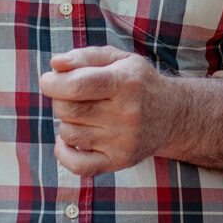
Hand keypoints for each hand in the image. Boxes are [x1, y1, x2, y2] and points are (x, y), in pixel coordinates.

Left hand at [40, 46, 178, 175]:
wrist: (173, 115)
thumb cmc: (137, 82)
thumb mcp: (118, 59)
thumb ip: (84, 56)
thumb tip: (54, 65)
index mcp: (126, 82)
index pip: (76, 85)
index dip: (52, 83)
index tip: (49, 79)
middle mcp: (127, 113)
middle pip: (68, 110)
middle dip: (59, 99)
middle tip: (69, 95)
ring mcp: (124, 141)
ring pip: (69, 134)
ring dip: (66, 122)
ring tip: (82, 114)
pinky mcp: (120, 161)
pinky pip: (77, 165)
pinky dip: (64, 152)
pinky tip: (71, 140)